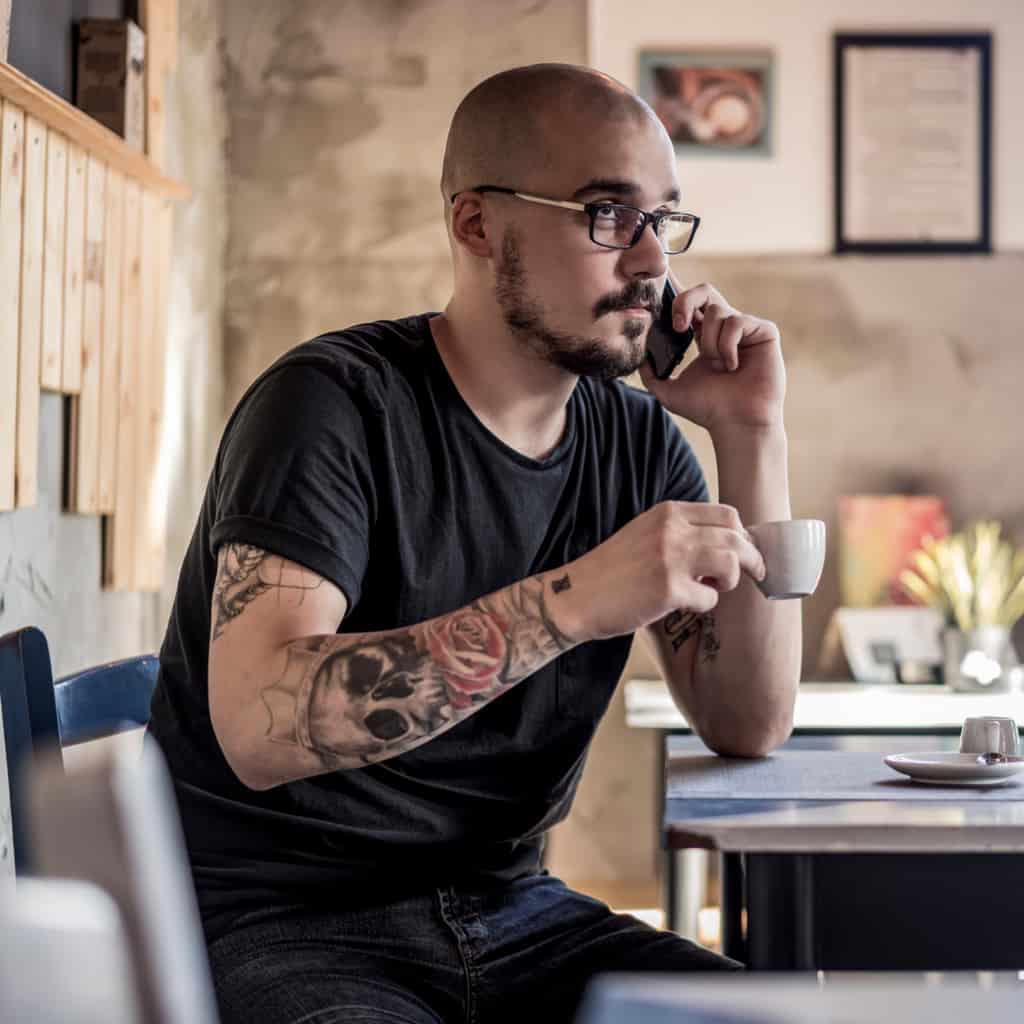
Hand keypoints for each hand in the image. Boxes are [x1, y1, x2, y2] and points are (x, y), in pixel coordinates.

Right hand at [555, 502, 765, 642]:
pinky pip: (711, 597)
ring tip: (713, 588)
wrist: (575, 596)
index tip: (745, 552)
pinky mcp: (668, 589)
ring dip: (731, 581)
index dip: (743, 536)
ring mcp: (670, 558)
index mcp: (667, 513)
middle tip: (754, 574)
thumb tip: (727, 544)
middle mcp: (671, 529)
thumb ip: (679, 532)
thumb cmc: (611, 572)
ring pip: (732, 562)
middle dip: (752, 559)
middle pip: (736, 537)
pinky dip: (705, 605)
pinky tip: (685, 605)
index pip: (726, 514)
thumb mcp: (645, 534)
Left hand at [638, 277, 785, 433]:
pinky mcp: (764, 331)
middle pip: (704, 291)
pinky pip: (737, 321)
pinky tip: (733, 365)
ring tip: (718, 367)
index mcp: (703, 336)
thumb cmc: (707, 409)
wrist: (736, 423)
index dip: (676, 295)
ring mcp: (745, 328)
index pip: (689, 305)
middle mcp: (724, 328)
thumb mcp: (668, 391)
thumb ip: (650, 374)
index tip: (661, 296)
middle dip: (686, 301)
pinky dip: (728, 345)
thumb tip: (637, 356)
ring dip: (709, 342)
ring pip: (717, 312)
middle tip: (678, 325)